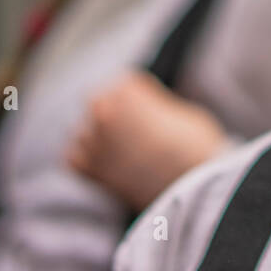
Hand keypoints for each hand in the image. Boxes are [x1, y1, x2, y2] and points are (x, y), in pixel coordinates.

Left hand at [67, 71, 228, 210]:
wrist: (194, 187)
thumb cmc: (196, 147)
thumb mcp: (184, 113)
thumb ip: (158, 107)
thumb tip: (149, 114)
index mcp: (127, 91)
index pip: (127, 84)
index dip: (144, 96)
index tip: (154, 109)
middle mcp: (104, 113)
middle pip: (100, 102)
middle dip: (116, 112)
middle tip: (137, 129)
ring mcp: (95, 142)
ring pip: (84, 131)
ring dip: (99, 137)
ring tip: (124, 149)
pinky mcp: (92, 171)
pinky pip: (74, 158)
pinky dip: (86, 159)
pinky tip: (106, 163)